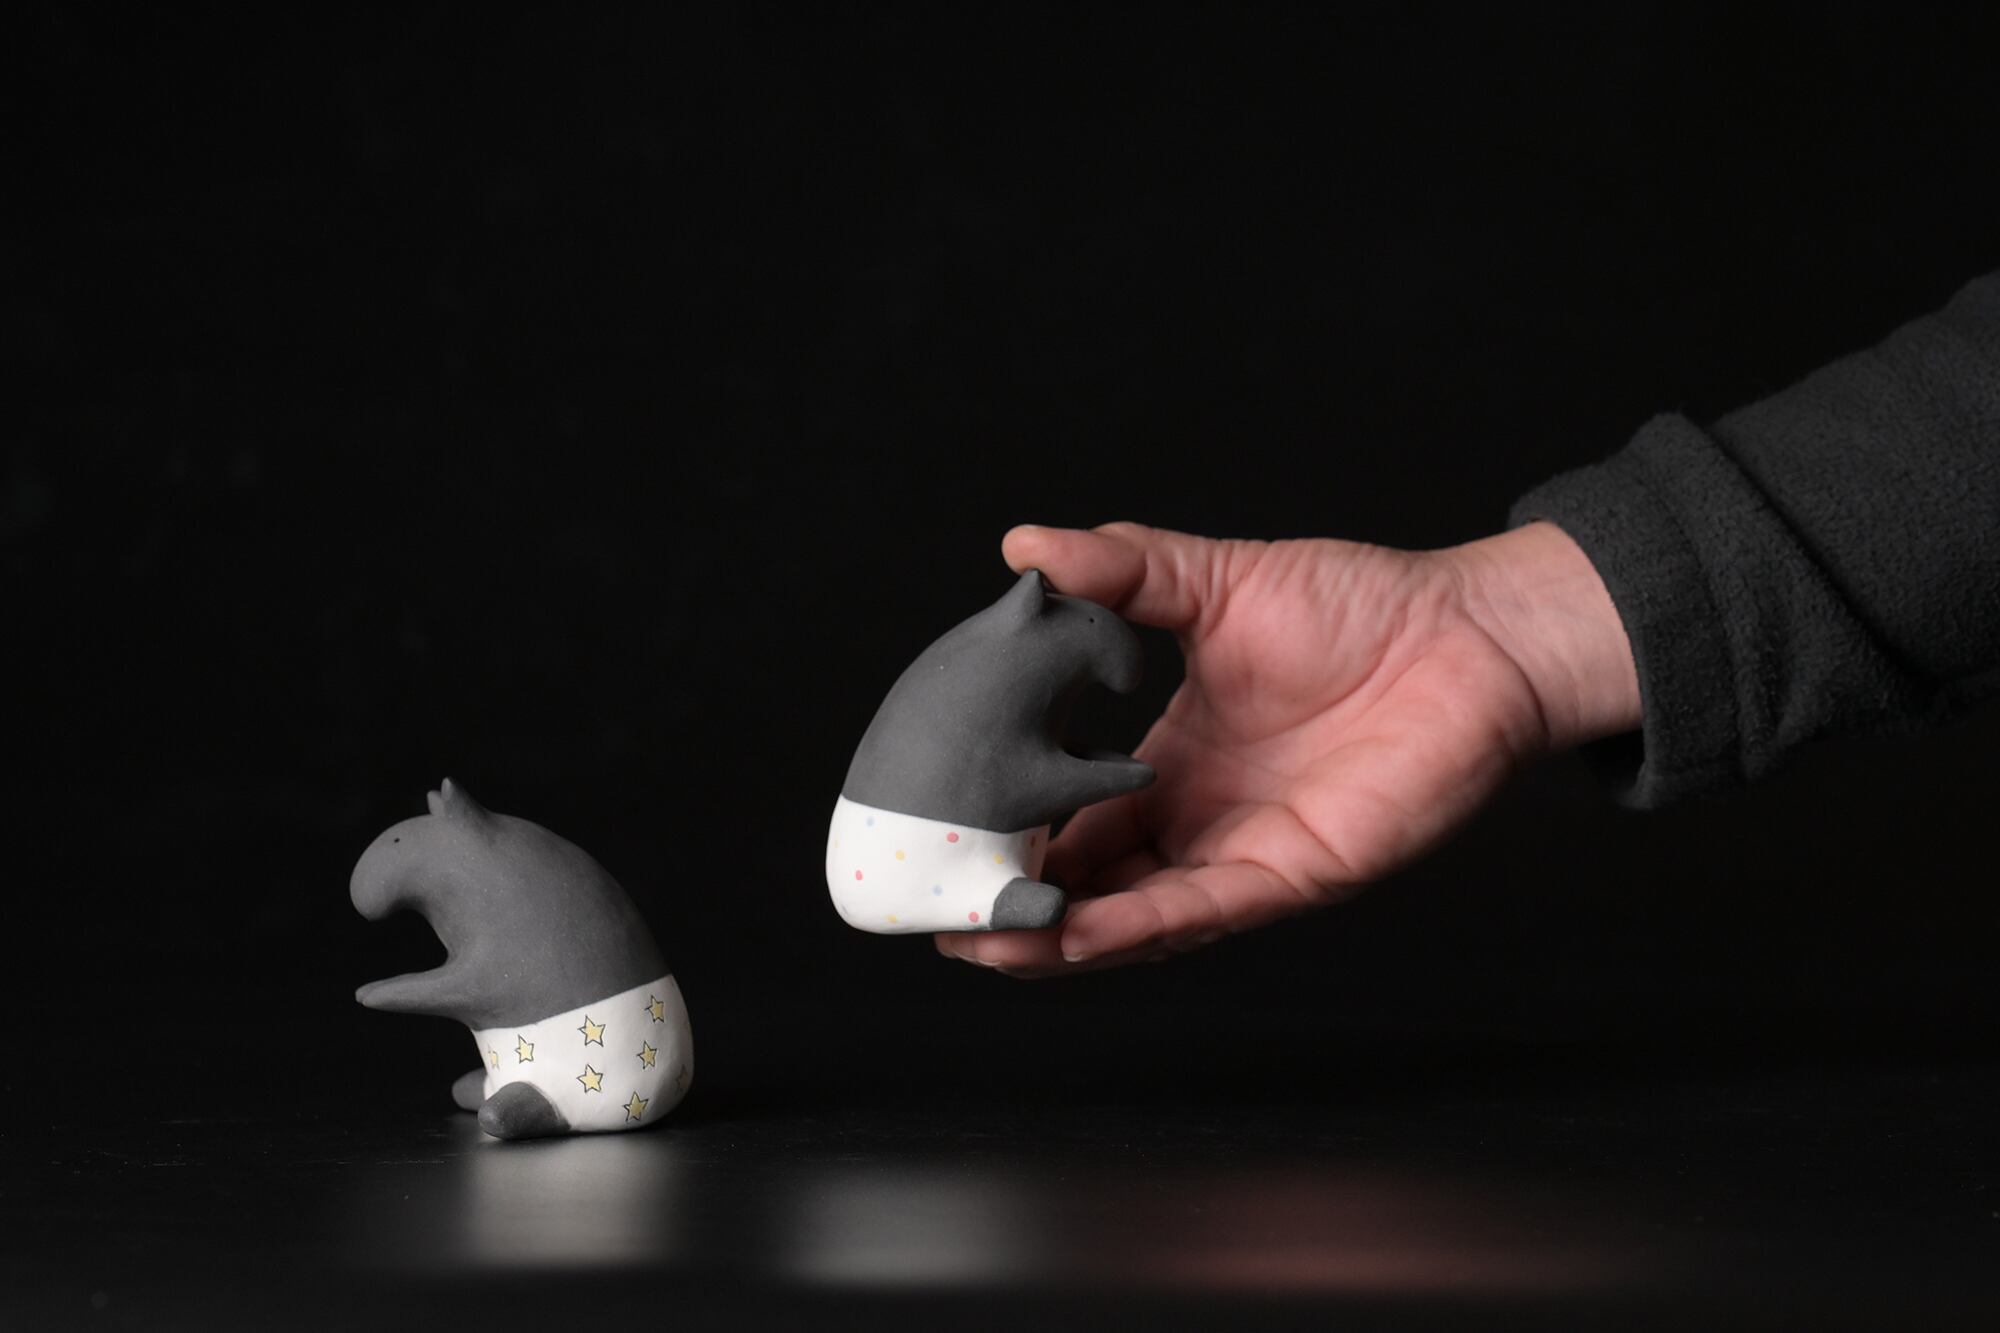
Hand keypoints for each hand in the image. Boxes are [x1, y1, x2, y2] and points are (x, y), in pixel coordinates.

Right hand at [935, 520, 1637, 976]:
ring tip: (981, 939)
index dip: (1009, 830)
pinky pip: (1201, 911)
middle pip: (1089, 882)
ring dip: (1059, 935)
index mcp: (1174, 760)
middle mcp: (1202, 818)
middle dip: (1015, 901)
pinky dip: (1135, 926)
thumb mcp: (1211, 579)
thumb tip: (1024, 544)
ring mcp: (1245, 852)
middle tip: (937, 907)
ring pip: (1133, 916)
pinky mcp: (1295, 873)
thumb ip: (1119, 569)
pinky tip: (1073, 933)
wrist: (1470, 633)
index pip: (1072, 815)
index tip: (939, 831)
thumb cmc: (1360, 605)